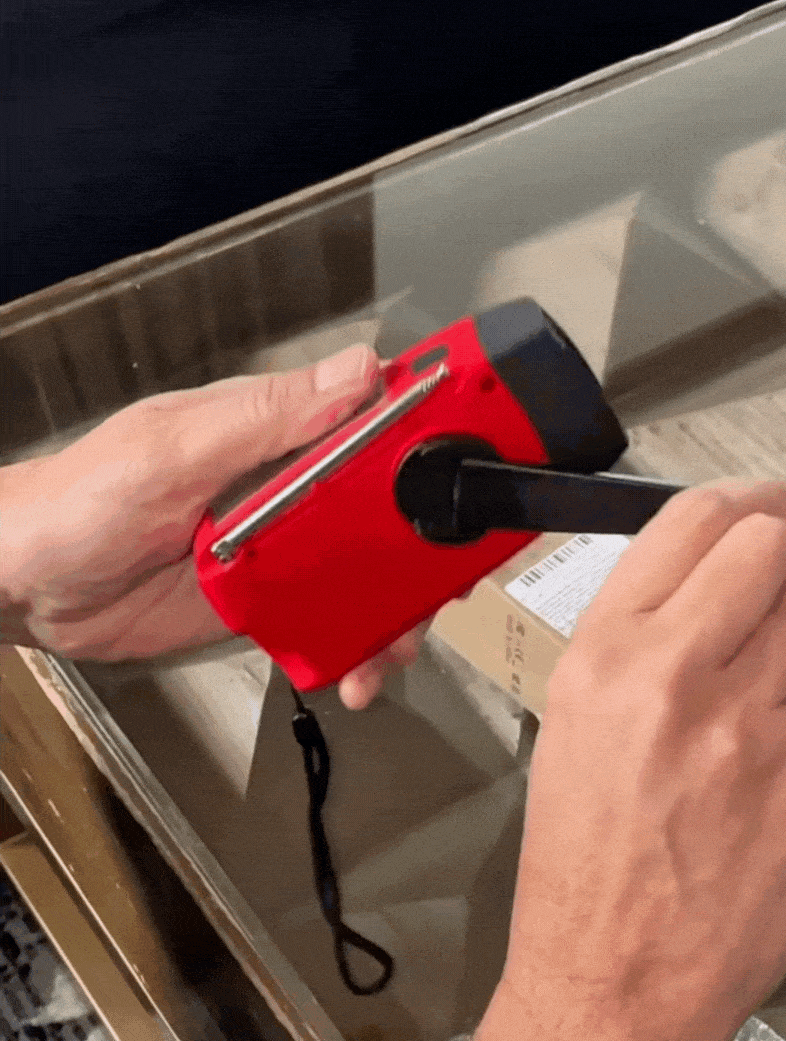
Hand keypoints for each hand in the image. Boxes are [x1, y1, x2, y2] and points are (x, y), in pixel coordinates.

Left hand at [0, 345, 427, 708]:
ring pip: (373, 570)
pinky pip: (335, 619)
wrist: (29, 590)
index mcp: (280, 431)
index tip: (484, 453)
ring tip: (395, 648)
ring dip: (399, 608)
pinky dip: (358, 645)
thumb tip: (360, 371)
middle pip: (394, 505)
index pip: (377, 416)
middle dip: (432, 544)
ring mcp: (290, 548)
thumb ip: (266, 418)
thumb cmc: (83, 501)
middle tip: (449, 583)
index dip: (437, 429)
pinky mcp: (275, 600)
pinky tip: (358, 669)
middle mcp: (297, 485)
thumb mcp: (174, 449)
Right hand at [469, 482, 785, 1040]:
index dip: (753, 491)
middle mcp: (679, 678)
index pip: (696, 520)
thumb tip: (713, 571)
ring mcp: (754, 730)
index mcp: (607, 654)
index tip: (782, 497)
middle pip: (776, 547)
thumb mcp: (572, 713)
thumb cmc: (583, 852)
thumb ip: (640, 628)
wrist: (614, 973)